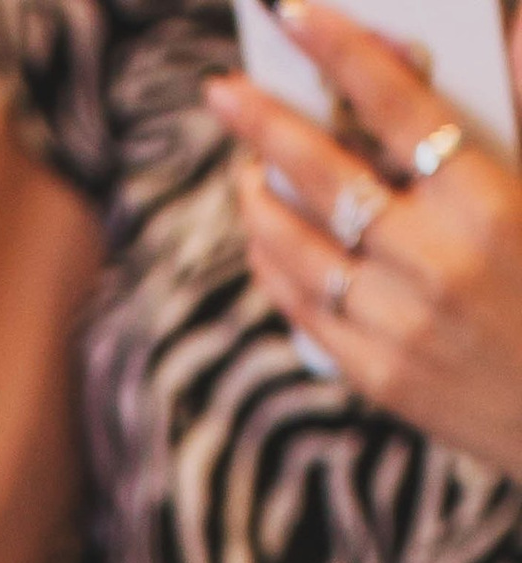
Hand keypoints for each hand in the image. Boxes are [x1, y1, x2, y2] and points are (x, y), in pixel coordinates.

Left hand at [208, 6, 521, 481]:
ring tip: (243, 167)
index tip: (294, 12)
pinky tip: (264, 235)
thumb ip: (519, 108)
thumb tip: (511, 27)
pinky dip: (274, 263)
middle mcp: (435, 260)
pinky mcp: (378, 374)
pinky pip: (302, 306)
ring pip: (297, 244)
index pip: (396, 105)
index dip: (340, 51)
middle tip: (222, 90)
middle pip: (325, 172)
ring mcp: (399, 323)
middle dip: (264, 122)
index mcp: (488, 200)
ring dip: (258, 196)